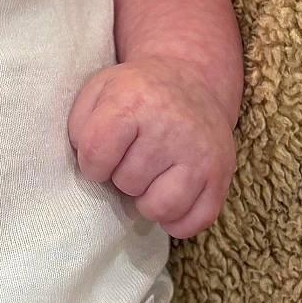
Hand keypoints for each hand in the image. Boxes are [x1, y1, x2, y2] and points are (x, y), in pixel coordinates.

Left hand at [67, 60, 235, 238]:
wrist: (192, 80)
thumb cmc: (136, 94)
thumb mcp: (99, 91)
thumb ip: (79, 126)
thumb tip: (88, 166)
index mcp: (134, 100)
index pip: (97, 153)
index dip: (92, 163)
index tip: (101, 155)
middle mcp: (172, 125)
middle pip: (128, 182)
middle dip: (122, 176)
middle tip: (134, 157)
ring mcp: (201, 152)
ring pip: (161, 208)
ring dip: (148, 200)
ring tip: (150, 178)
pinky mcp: (222, 174)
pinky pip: (196, 222)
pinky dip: (178, 220)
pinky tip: (170, 196)